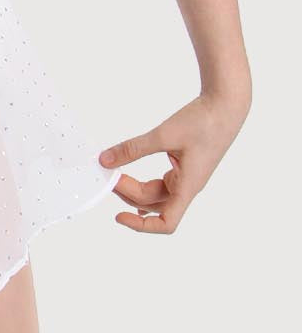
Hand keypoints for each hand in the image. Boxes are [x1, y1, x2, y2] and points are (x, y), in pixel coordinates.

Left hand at [98, 89, 249, 233]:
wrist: (226, 106)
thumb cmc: (204, 122)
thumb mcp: (164, 135)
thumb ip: (133, 149)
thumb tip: (106, 160)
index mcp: (188, 186)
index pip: (167, 222)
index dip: (142, 227)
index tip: (119, 217)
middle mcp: (188, 187)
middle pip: (154, 204)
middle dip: (128, 194)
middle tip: (108, 176)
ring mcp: (187, 178)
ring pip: (157, 194)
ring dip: (135, 188)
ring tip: (115, 174)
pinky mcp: (185, 167)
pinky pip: (162, 184)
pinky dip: (145, 183)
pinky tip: (134, 181)